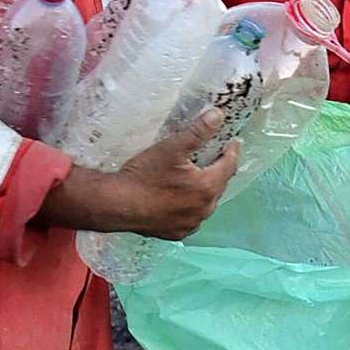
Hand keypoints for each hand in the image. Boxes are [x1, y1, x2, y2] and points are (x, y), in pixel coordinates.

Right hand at [39, 109, 238, 238]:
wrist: (117, 204)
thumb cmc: (144, 175)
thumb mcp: (172, 147)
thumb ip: (198, 131)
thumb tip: (218, 116)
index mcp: (207, 187)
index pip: (229, 166)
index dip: (232, 152)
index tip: (232, 142)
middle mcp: (204, 209)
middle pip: (219, 185)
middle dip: (218, 171)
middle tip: (213, 158)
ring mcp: (191, 224)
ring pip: (206, 204)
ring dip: (205, 191)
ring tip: (196, 179)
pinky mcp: (177, 233)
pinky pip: (191, 218)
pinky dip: (190, 207)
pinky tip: (180, 200)